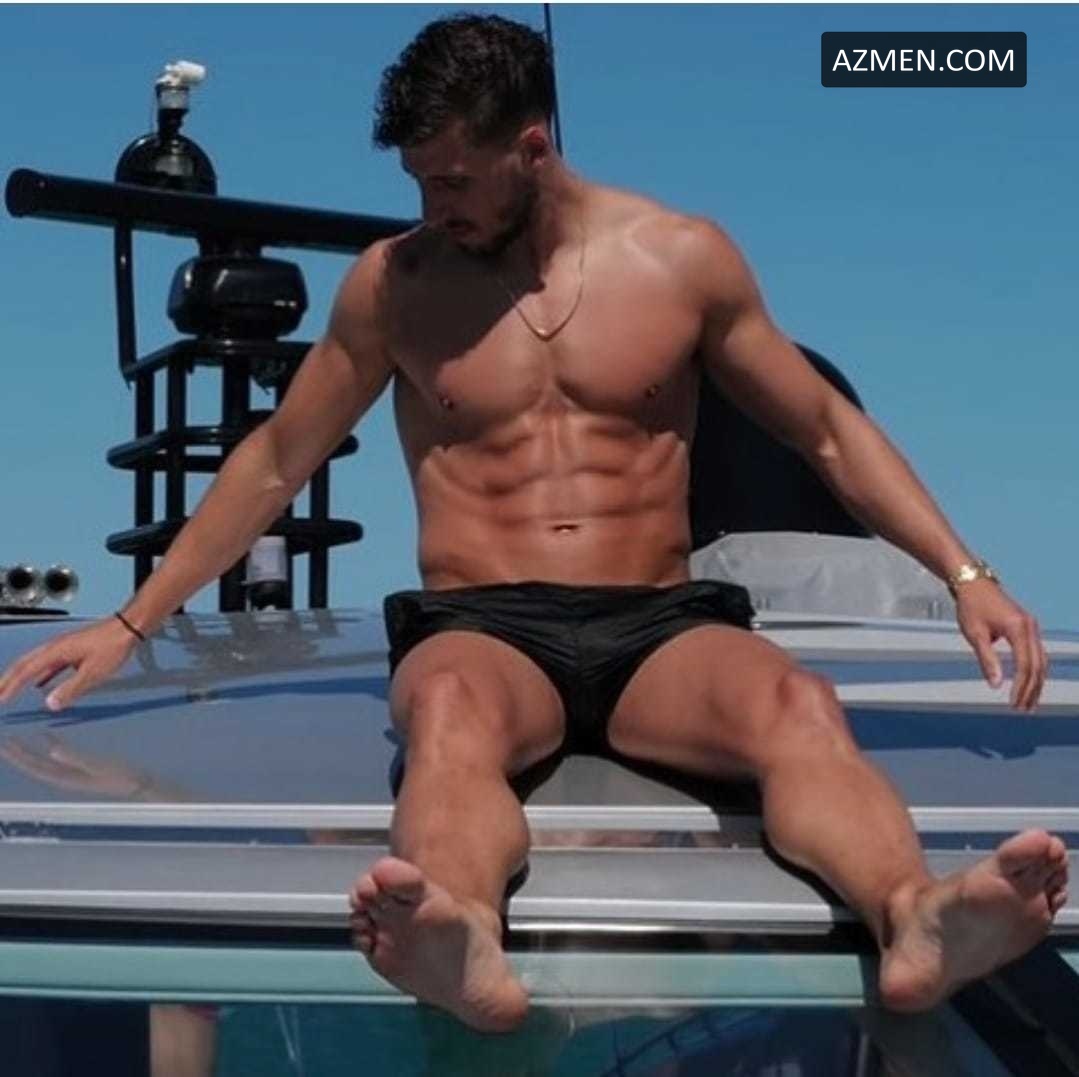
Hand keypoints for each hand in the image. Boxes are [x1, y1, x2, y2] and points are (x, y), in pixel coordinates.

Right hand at [0, 616, 139, 711]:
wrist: (129, 628)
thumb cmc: (113, 646)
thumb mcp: (93, 672)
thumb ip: (71, 689)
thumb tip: (50, 704)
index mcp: (56, 651)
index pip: (26, 671)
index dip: (11, 686)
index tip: (1, 699)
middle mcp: (56, 647)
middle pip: (25, 664)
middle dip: (9, 680)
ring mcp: (64, 647)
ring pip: (36, 663)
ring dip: (22, 677)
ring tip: (11, 689)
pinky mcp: (74, 650)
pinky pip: (50, 664)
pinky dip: (41, 674)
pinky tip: (41, 684)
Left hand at [0, 732, 149, 796]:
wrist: (140, 785)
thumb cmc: (123, 777)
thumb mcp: (100, 765)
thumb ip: (76, 758)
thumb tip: (51, 749)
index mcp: (66, 777)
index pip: (36, 767)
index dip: (19, 757)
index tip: (4, 746)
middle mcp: (65, 776)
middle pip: (35, 764)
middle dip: (18, 754)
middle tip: (2, 741)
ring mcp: (73, 772)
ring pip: (43, 760)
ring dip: (29, 750)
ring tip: (15, 738)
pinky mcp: (82, 766)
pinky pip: (59, 754)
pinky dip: (49, 744)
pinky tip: (45, 735)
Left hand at [955, 581, 1046, 710]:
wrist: (973, 583)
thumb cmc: (971, 606)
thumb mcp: (975, 634)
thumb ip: (987, 660)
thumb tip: (997, 685)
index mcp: (1018, 628)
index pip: (1025, 665)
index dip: (1020, 687)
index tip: (1013, 704)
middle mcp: (1030, 627)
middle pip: (1038, 666)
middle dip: (1032, 690)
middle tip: (1023, 710)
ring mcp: (1032, 626)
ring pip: (1041, 661)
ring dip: (1036, 683)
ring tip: (1028, 703)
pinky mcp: (1028, 627)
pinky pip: (1037, 653)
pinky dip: (1034, 670)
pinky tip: (1029, 684)